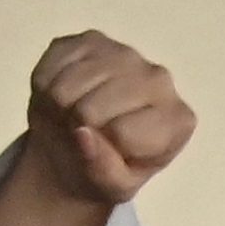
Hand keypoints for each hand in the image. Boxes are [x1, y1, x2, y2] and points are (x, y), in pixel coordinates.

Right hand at [21, 32, 193, 206]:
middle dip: (77, 127)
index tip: (110, 149)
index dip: (106, 149)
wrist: (77, 146)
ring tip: (71, 115)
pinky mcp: (91, 38)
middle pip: (91, 109)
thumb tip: (81, 135)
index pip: (124, 134)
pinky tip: (63, 94)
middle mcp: (160, 79)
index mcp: (178, 119)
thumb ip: (103, 169)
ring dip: (59, 107)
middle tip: (83, 131)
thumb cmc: (105, 169)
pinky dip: (46, 86)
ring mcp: (125, 53)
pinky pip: (50, 66)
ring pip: (66, 87)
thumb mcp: (112, 186)